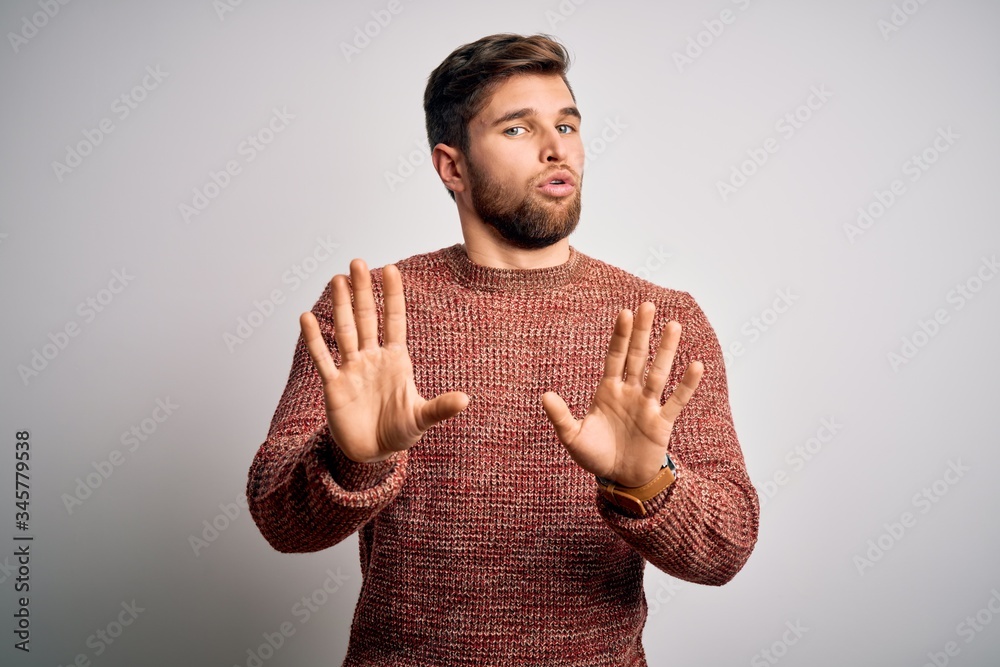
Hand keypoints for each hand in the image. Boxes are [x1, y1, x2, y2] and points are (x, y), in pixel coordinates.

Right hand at [299, 259, 469, 462]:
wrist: (373, 454)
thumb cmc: (399, 432)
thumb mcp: (421, 419)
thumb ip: (440, 408)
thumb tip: (465, 400)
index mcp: (396, 360)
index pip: (394, 320)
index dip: (392, 295)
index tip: (390, 268)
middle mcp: (372, 358)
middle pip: (366, 318)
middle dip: (362, 291)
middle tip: (358, 262)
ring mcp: (352, 370)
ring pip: (345, 331)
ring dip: (340, 306)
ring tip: (337, 279)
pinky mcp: (334, 386)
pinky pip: (322, 358)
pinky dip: (314, 340)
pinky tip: (307, 318)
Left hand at [541, 302, 702, 486]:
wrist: (619, 479)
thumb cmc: (596, 456)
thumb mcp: (573, 438)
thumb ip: (561, 417)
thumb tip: (545, 395)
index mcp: (608, 391)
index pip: (615, 357)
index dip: (619, 336)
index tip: (624, 313)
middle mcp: (630, 392)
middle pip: (637, 357)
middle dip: (641, 332)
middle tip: (647, 305)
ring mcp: (647, 406)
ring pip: (658, 372)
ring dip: (666, 350)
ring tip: (673, 325)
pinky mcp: (662, 423)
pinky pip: (676, 401)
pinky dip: (686, 385)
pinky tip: (696, 365)